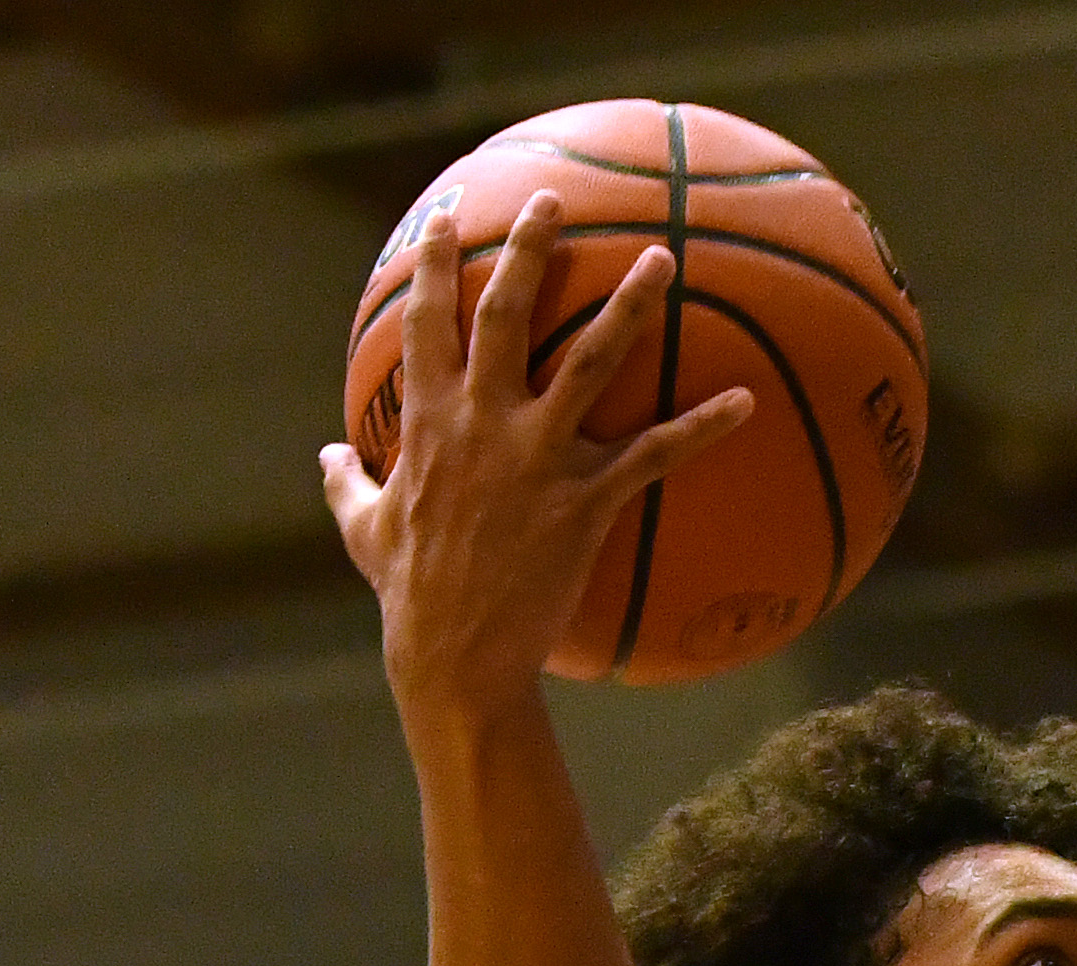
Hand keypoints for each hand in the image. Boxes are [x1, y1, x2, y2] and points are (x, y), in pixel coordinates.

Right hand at [319, 190, 753, 718]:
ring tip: (663, 258)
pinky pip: (655, 454)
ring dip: (630, 305)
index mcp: (426, 418)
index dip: (434, 261)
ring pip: (592, 361)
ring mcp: (536, 457)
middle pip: (509, 312)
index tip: (448, 216)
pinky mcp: (585, 501)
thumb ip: (347, 482)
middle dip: (530, 248)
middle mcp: (481, 422)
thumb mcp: (362, 528)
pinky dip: (704, 428)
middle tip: (554, 199)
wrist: (454, 654)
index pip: (427, 319)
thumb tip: (329, 454)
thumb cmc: (409, 592)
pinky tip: (747, 402)